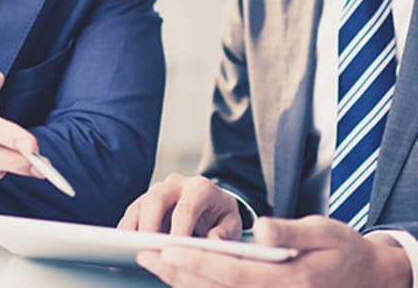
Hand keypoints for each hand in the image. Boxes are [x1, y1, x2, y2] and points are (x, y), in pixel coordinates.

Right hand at [118, 173, 241, 238]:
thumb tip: (213, 242)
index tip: (176, 247)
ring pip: (141, 203)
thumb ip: (224, 233)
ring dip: (133, 226)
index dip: (180, 228)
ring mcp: (160, 191)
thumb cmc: (221, 216)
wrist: (214, 204)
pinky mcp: (147, 201)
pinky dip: (128, 228)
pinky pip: (133, 212)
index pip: (186, 206)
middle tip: (146, 246)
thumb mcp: (232, 223)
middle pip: (156, 197)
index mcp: (200, 187)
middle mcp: (177, 184)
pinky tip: (125, 244)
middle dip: (149, 222)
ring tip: (128, 248)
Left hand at [137, 215, 411, 287]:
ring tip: (155, 264)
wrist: (367, 277)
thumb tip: (260, 227)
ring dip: (182, 281)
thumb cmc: (342, 249)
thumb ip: (290, 232)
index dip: (194, 261)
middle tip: (144, 256)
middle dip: (176, 272)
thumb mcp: (323, 232)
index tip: (165, 249)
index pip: (228, 271)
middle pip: (213, 287)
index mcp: (283, 279)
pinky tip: (182, 278)